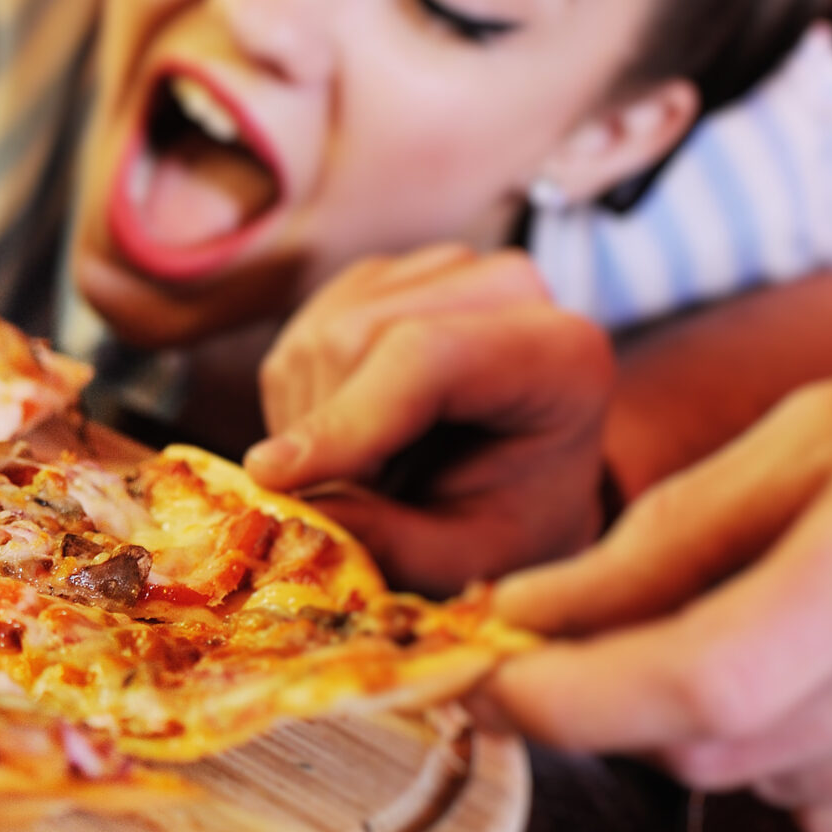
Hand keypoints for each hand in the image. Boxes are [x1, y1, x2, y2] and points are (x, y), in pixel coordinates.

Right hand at [242, 244, 614, 594]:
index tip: (273, 478)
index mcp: (558, 354)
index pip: (428, 356)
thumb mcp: (471, 560)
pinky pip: (300, 342)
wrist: (523, 481)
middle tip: (347, 501)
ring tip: (363, 473)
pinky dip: (301, 405)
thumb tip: (293, 501)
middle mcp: (501, 288)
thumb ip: (395, 542)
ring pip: (318, 336)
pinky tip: (348, 438)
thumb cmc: (511, 522)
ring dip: (309, 422)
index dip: (344, 417)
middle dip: (326, 431)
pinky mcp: (376, 281)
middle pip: (356, 337)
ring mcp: (434, 272)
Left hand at [489, 346, 831, 831]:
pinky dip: (811, 758)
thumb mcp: (825, 437)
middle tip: (604, 626)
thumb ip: (669, 539)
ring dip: (726, 720)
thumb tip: (525, 609)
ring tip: (793, 616)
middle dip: (623, 698)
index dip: (566, 695)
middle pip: (708, 747)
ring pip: (770, 782)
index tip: (481, 673)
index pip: (693, 683)